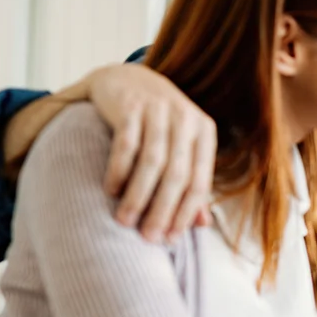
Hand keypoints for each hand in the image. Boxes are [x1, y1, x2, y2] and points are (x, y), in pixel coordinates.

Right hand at [86, 64, 216, 241]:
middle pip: (177, 175)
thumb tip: (202, 225)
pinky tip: (111, 190)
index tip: (170, 239)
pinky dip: (119, 170)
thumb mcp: (183, 147)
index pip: (200, 182)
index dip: (186, 214)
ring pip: (152, 162)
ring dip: (138, 196)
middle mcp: (186, 120)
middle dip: (162, 210)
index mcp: (205, 133)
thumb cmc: (160, 123)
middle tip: (147, 237)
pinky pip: (126, 144)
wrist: (128, 78)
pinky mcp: (131, 106)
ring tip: (125, 221)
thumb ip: (193, 182)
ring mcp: (158, 110)